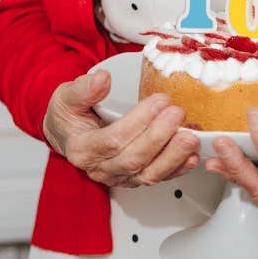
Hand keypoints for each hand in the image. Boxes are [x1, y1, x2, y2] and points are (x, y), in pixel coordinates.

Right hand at [42, 69, 199, 187]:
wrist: (69, 133)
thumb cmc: (69, 115)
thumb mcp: (66, 96)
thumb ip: (83, 89)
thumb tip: (103, 79)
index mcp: (82, 149)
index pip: (112, 140)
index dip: (138, 122)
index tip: (158, 101)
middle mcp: (100, 168)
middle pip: (133, 159)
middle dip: (159, 136)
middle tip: (177, 114)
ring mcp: (118, 176)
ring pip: (147, 174)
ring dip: (172, 157)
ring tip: (190, 137)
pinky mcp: (133, 178)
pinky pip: (156, 178)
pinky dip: (177, 170)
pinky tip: (191, 157)